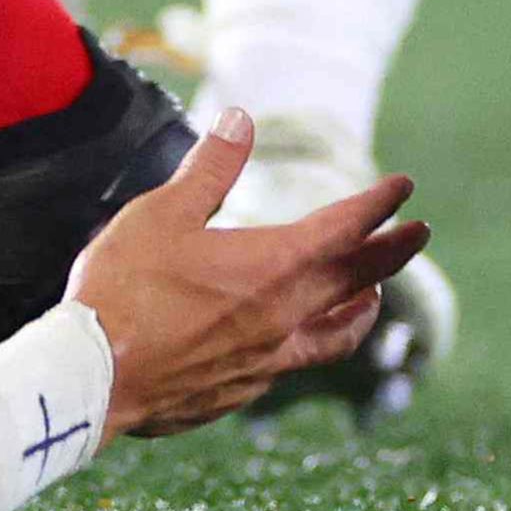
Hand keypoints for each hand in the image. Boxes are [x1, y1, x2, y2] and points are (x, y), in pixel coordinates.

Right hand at [71, 114, 424, 434]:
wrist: (92, 378)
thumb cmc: (123, 289)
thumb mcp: (161, 214)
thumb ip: (209, 169)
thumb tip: (240, 119)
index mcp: (270, 267)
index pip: (343, 229)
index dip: (377, 204)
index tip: (405, 186)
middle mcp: (283, 317)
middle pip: (354, 281)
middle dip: (389, 253)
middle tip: (418, 233)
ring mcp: (266, 361)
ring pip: (334, 333)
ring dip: (359, 308)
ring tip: (371, 298)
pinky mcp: (242, 392)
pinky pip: (293, 363)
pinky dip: (310, 342)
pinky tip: (295, 340)